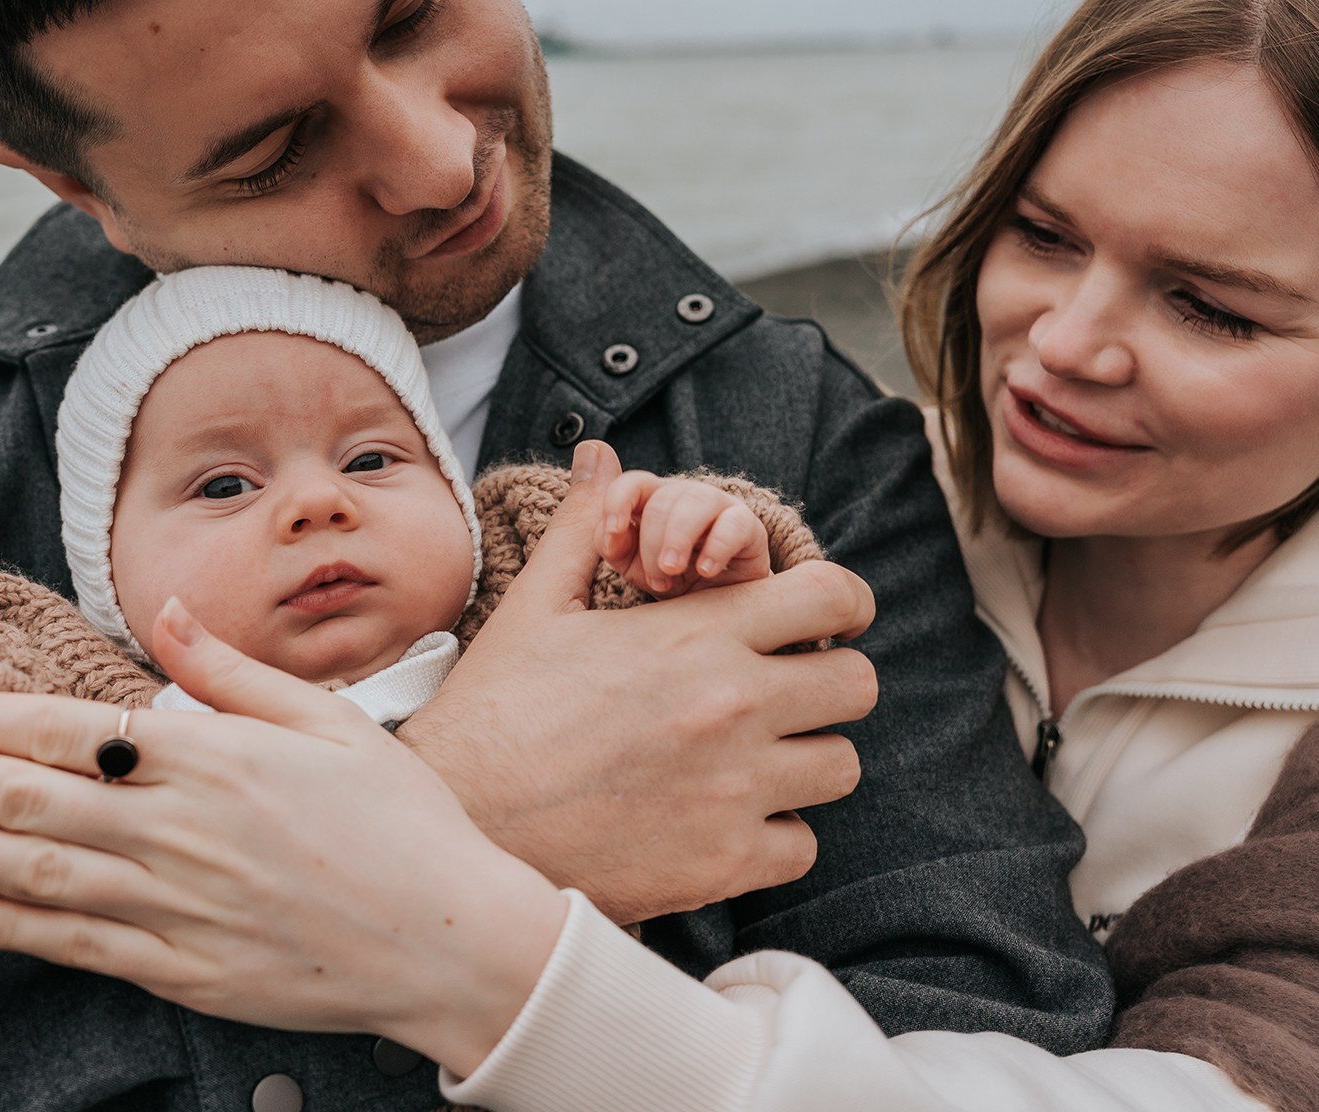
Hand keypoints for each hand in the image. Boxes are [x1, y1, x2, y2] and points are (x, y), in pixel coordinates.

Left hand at [0, 600, 566, 1077]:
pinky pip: (77, 947)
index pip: (67, 729)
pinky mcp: (184, 973)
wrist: (454, 942)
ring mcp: (179, 907)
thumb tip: (166, 609)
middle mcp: (183, 831)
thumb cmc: (401, 823)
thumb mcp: (333, 722)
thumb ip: (233, 670)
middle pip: (25, 799)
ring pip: (33, 872)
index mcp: (216, 758)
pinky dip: (6, 928)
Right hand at [401, 441, 877, 924]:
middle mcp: (733, 705)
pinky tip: (720, 823)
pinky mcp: (725, 862)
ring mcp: (736, 788)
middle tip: (780, 697)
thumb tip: (602, 457)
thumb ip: (586, 526)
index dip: (839, 606)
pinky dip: (772, 838)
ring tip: (747, 763)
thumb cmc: (495, 710)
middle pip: (858, 685)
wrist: (459, 823)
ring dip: (803, 762)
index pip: (835, 597)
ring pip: (840, 767)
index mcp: (697, 633)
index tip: (817, 624)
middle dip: (826, 686)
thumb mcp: (537, 607)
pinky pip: (803, 847)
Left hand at [599, 469, 771, 595]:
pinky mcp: (749, 526)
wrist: (717, 608)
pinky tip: (705, 571)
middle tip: (657, 580)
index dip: (618, 501)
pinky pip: (734, 524)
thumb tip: (609, 527)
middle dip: (652, 542)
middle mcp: (685, 495)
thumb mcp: (632, 566)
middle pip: (661, 500)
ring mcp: (719, 506)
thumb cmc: (670, 580)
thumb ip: (612, 543)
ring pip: (696, 502)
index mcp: (651, 499)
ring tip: (673, 572)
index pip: (632, 483)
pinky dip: (717, 547)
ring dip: (678, 539)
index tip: (615, 531)